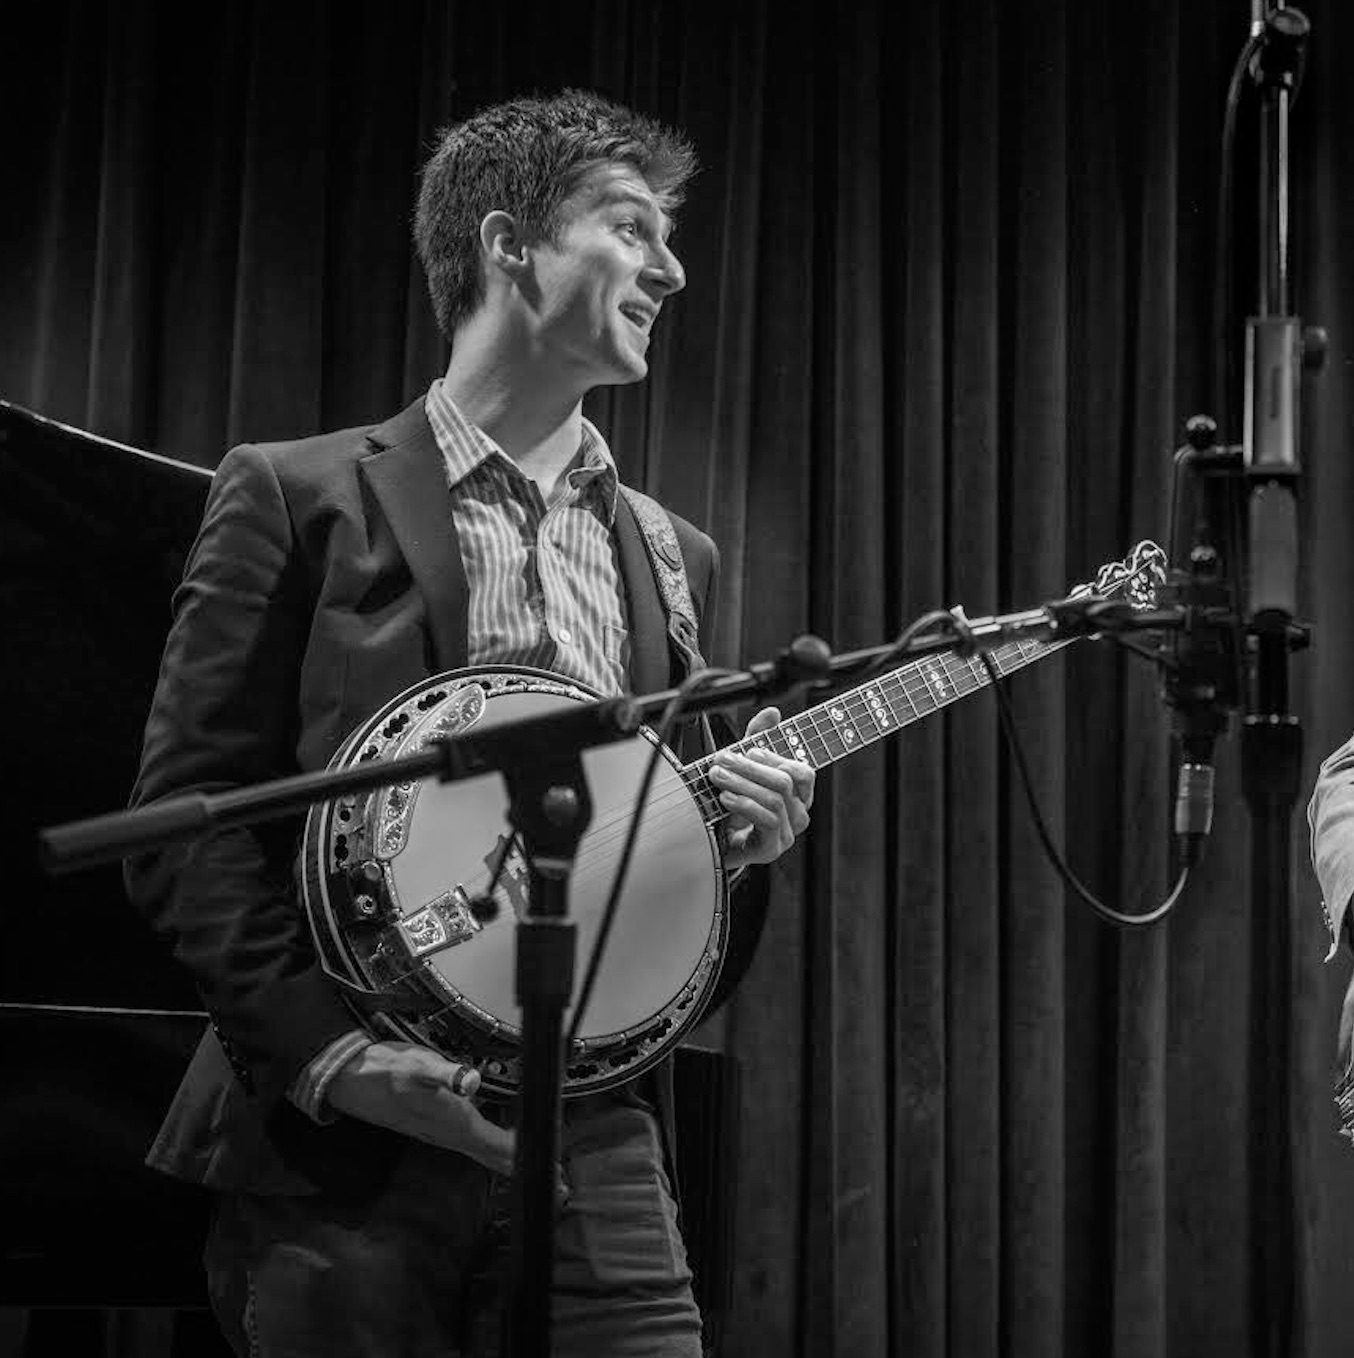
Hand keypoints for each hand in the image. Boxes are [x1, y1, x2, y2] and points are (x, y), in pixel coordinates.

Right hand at [324, 1042, 569, 1203]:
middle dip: (525, 1170)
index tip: (555, 1176)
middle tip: (559, 1187)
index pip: (499, 1148)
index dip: (526, 1159)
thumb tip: (469, 1081)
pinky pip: (472, 1142)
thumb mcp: (416, 1065)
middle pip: (495, 1158)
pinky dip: (493, 1149)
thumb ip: (444, 1074)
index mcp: (454, 1124)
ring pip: (483, 1152)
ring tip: (536, 1167)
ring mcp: (440, 1133)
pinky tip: (499, 1147)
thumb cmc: (386, 1070)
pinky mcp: (434, 1125)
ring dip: (510, 1162)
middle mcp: (449, 1134)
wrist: (349, 1079)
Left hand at [712, 706, 814, 870]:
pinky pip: (767, 821)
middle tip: (722, 759)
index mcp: (797, 795)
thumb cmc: (733, 804)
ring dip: (742, 783)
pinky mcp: (772, 849)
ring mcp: (787, 833)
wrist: (714, 841)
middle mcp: (798, 814)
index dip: (777, 757)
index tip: (750, 749)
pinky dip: (744, 805)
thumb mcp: (744, 767)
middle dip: (750, 766)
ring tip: (717, 776)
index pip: (803, 772)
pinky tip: (725, 798)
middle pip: (784, 782)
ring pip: (774, 799)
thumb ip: (757, 738)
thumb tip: (773, 712)